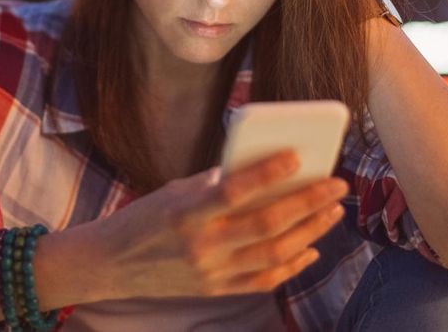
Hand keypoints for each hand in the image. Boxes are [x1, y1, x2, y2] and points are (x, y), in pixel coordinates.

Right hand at [94, 149, 349, 298]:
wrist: (111, 263)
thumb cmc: (146, 216)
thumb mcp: (176, 190)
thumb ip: (217, 184)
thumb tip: (267, 173)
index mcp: (185, 212)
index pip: (233, 191)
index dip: (267, 174)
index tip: (298, 156)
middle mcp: (200, 245)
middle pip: (266, 224)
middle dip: (307, 202)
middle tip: (336, 184)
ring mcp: (210, 272)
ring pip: (273, 253)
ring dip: (310, 231)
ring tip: (332, 211)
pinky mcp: (215, 290)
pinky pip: (263, 280)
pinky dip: (292, 265)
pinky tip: (311, 247)